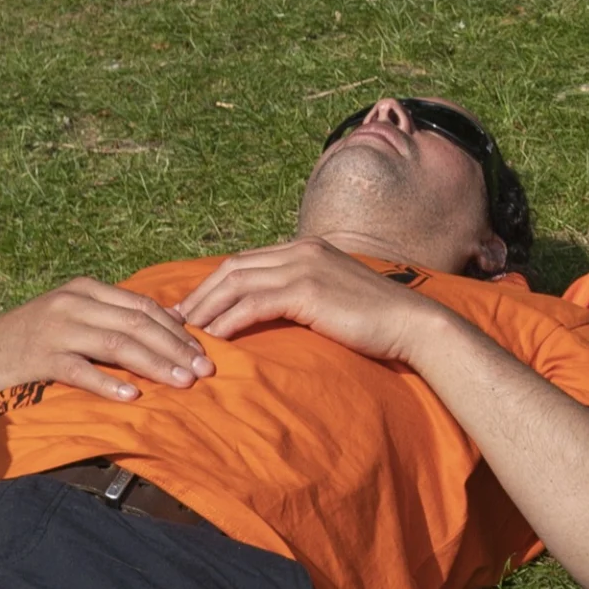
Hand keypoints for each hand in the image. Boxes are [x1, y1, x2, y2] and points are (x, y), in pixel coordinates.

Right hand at [0, 278, 209, 404]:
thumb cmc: (31, 338)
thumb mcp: (74, 318)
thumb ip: (114, 318)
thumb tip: (170, 324)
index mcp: (86, 289)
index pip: (143, 306)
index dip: (177, 330)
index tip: (204, 351)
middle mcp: (73, 302)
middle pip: (137, 324)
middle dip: (175, 348)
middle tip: (204, 370)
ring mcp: (56, 328)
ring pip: (117, 345)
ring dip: (154, 364)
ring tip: (182, 382)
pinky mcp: (41, 356)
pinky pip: (82, 370)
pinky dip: (109, 384)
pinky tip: (133, 397)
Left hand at [170, 236, 461, 364]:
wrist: (413, 325)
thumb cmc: (379, 322)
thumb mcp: (337, 299)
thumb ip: (308, 296)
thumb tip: (282, 313)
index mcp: (307, 249)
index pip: (246, 262)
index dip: (214, 285)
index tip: (193, 308)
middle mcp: (301, 250)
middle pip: (233, 268)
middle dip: (201, 295)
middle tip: (175, 321)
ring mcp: (303, 267)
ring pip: (236, 283)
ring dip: (206, 309)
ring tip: (184, 333)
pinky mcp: (306, 290)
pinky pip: (252, 304)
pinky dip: (228, 322)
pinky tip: (214, 339)